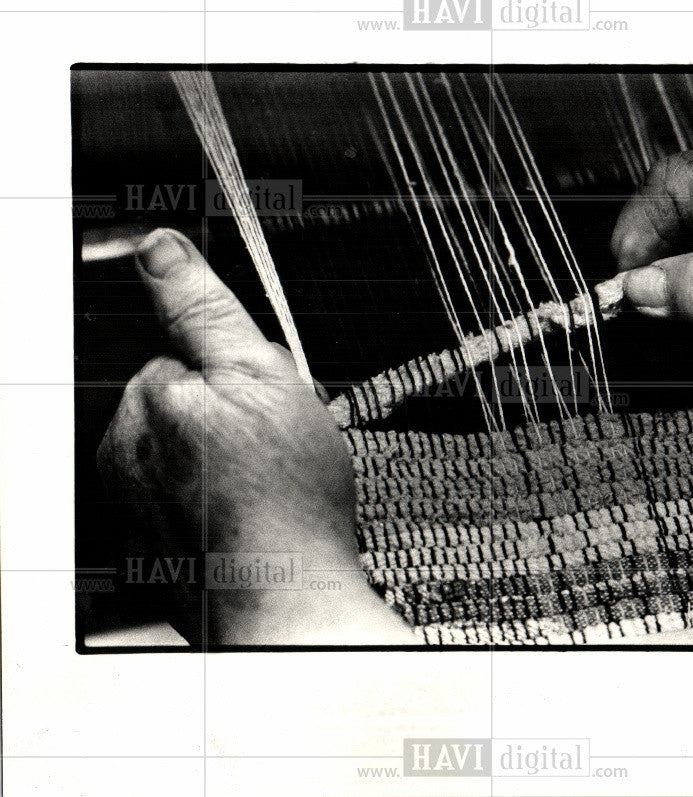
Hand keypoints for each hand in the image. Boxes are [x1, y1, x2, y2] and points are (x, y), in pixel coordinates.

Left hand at [98, 228, 412, 644]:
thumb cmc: (284, 503)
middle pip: (192, 401)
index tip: (267, 401)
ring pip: (199, 450)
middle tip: (277, 446)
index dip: (244, 370)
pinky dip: (228, 499)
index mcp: (144, 406)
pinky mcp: (162, 544)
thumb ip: (205, 311)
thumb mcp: (262, 379)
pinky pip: (199, 497)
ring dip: (235, 456)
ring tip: (273, 486)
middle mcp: (126, 455)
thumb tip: (160, 248)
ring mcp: (140, 505)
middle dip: (236, 412)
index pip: (189, 352)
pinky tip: (259, 514)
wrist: (289, 605)